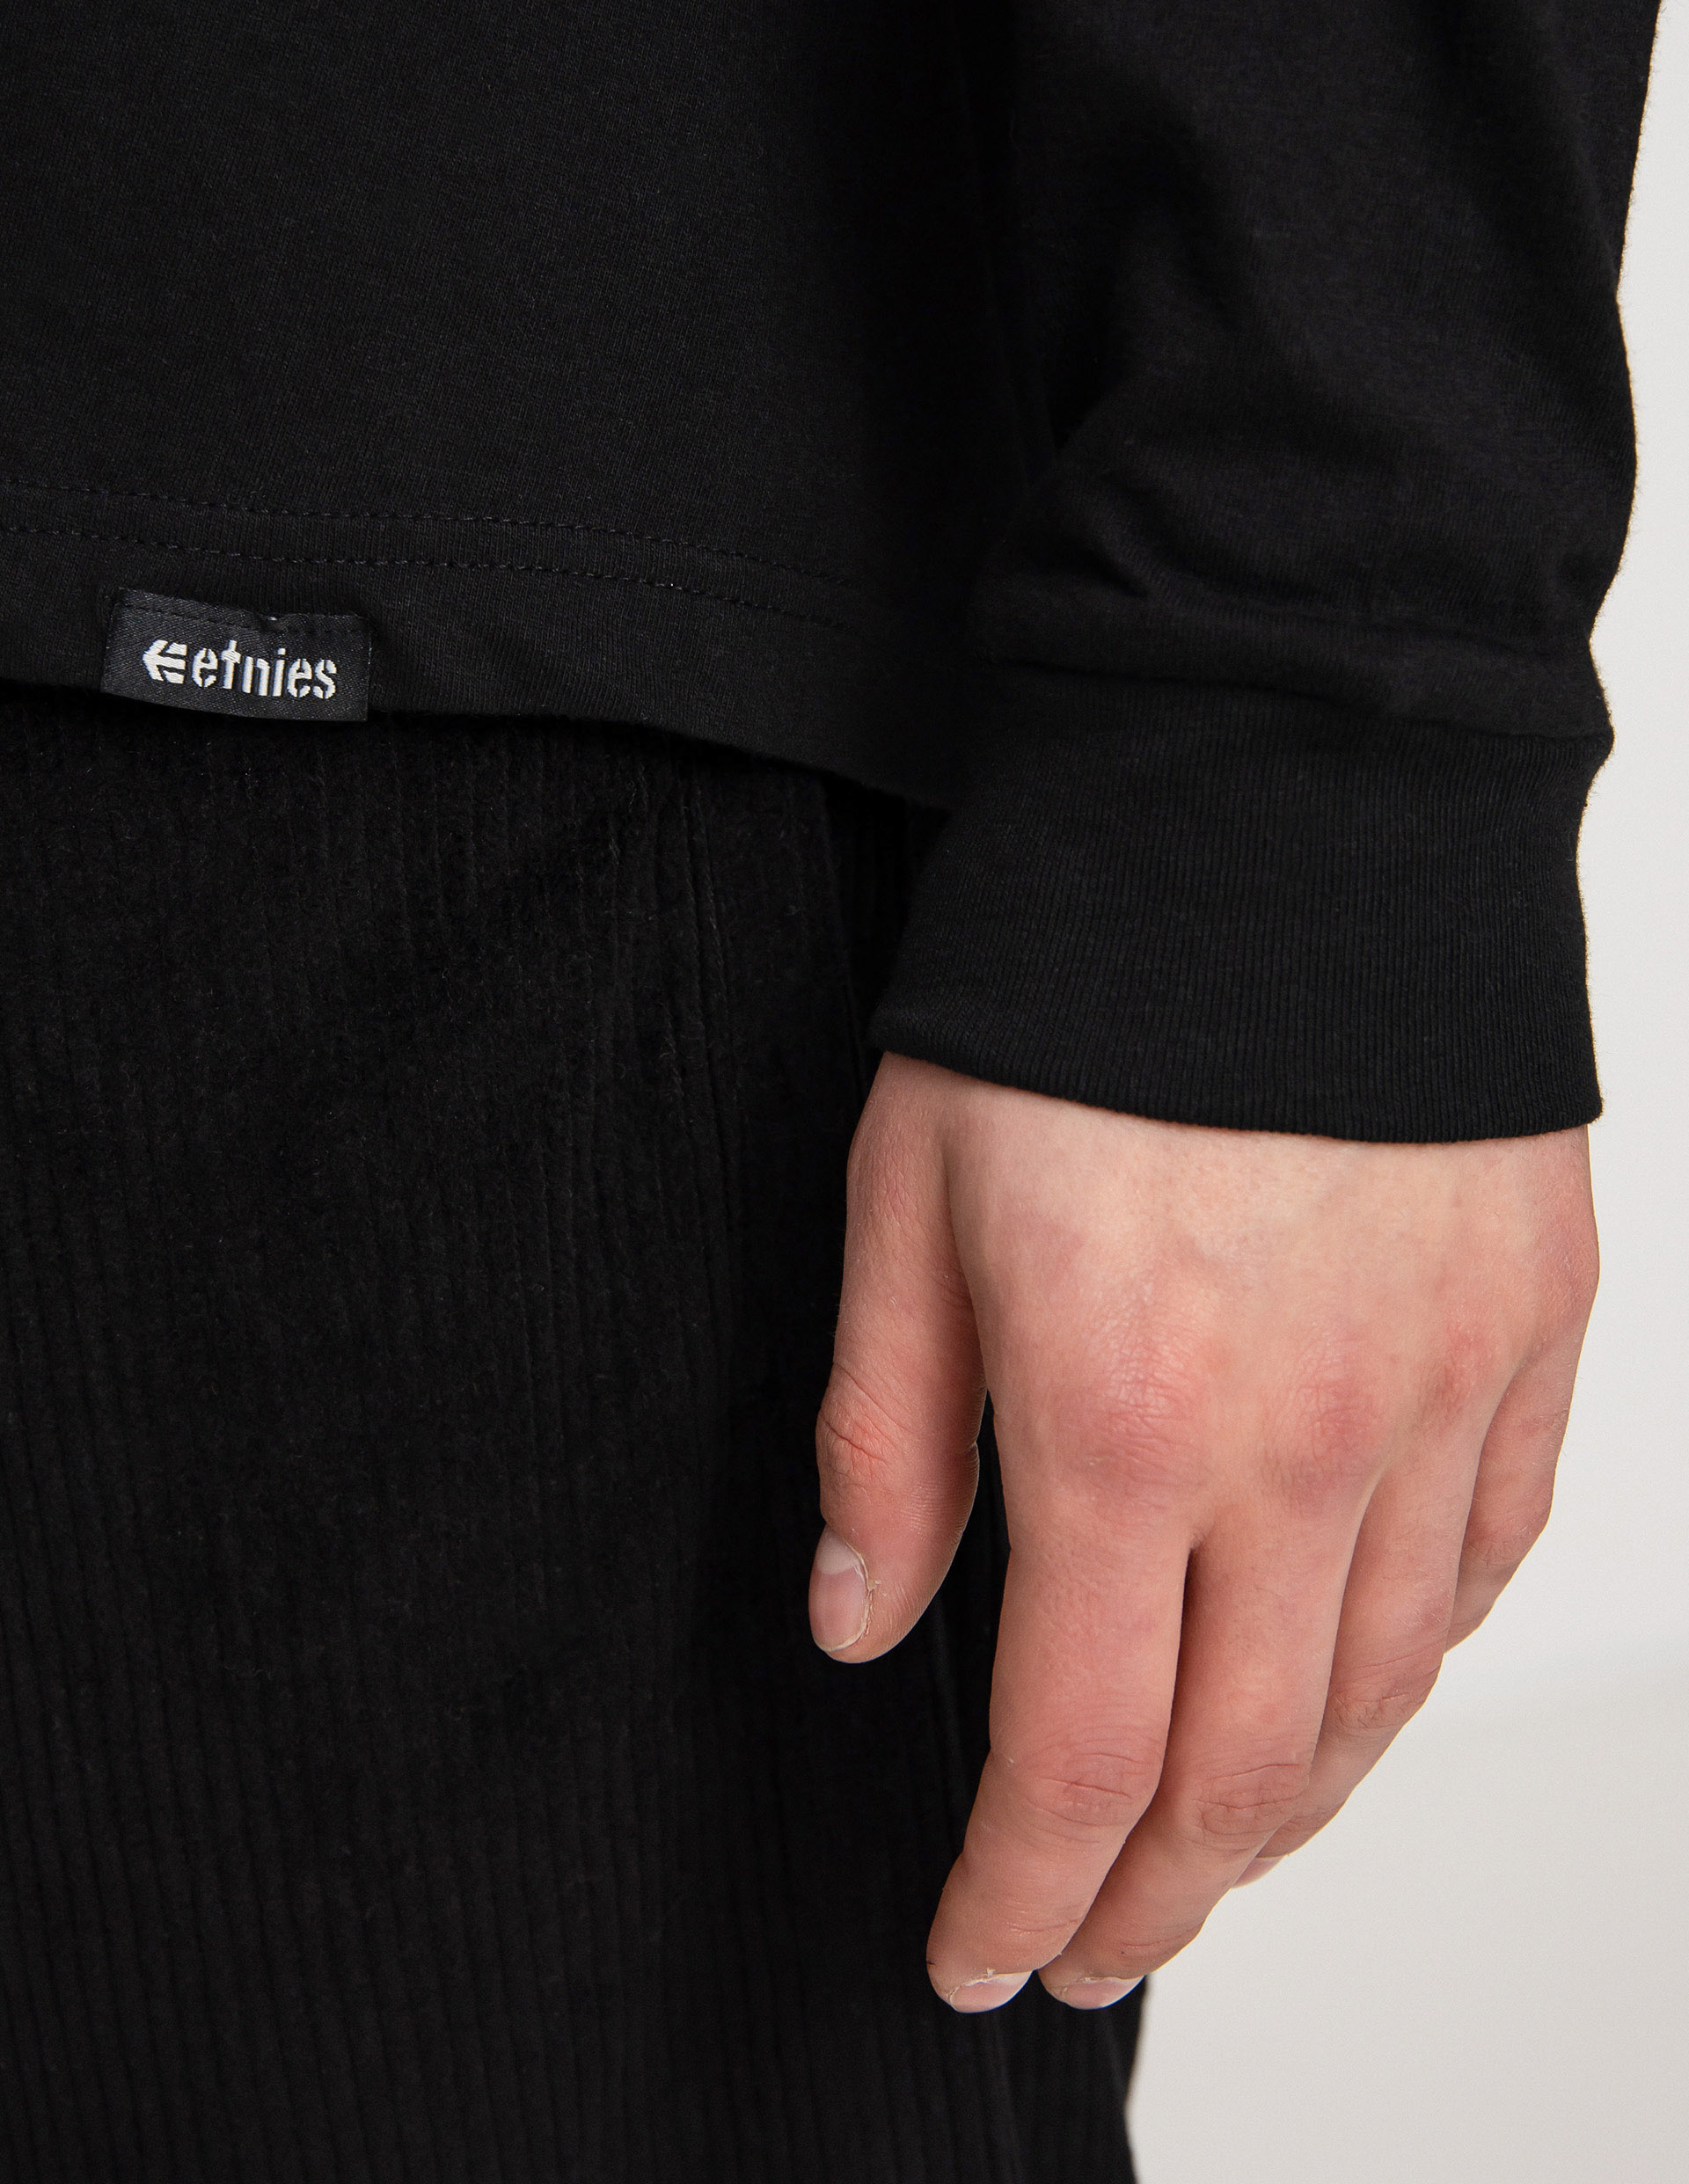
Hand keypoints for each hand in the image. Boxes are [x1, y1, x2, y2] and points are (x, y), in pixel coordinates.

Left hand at [808, 1056, 1596, 2010]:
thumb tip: (863, 1623)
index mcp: (1125, 1418)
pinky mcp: (1531, 1330)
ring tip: (1207, 1855)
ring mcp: (1445, 1392)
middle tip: (1089, 1943)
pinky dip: (1414, 1663)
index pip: (1075, 1755)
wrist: (1273, 807)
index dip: (1016, 1890)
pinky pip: (1492, 1560)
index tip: (975, 1946)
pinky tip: (1356, 1684)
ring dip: (1285, 1811)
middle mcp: (1310, 1443)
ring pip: (1380, 1693)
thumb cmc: (1075, 997)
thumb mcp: (906, 1202)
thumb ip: (886, 1435)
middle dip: (1151, 1900)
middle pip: (1244, 1772)